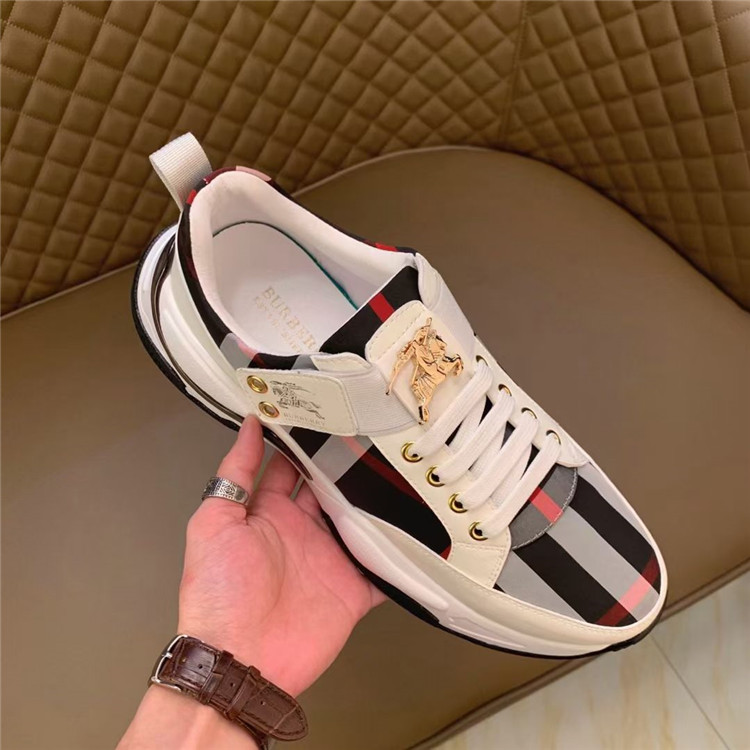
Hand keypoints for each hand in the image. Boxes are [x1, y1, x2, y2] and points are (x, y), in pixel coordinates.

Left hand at [177, 415, 385, 696]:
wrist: (241, 661)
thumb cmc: (219, 594)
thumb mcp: (213, 524)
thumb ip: (234, 473)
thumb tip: (248, 426)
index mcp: (268, 513)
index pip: (290, 467)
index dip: (305, 441)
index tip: (325, 412)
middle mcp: (301, 531)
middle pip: (331, 489)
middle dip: (348, 464)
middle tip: (373, 431)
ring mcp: (329, 559)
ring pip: (360, 520)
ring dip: (377, 501)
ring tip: (402, 469)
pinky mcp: (352, 589)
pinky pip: (382, 566)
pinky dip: (398, 553)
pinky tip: (417, 531)